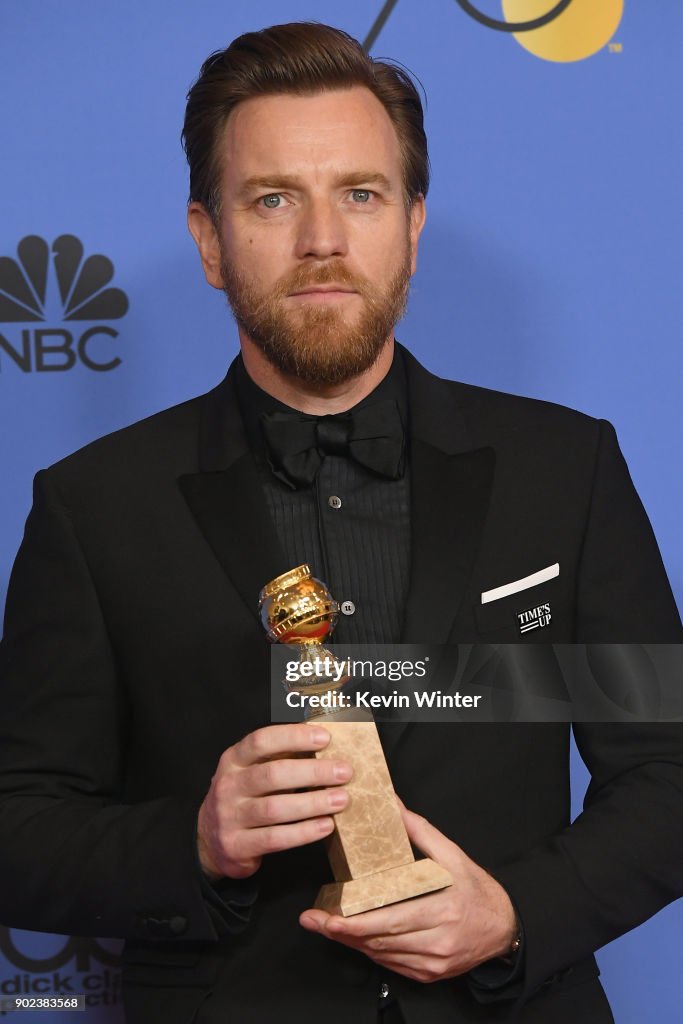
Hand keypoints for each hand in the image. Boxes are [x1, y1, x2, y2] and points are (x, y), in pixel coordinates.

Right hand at [197, 723, 351, 879]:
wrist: (210, 840)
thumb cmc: (244, 797)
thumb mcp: (251, 770)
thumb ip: (280, 756)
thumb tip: (325, 741)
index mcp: (234, 759)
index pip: (261, 740)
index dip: (293, 737)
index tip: (325, 738)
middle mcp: (228, 785)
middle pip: (272, 774)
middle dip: (313, 772)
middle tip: (344, 772)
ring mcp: (230, 816)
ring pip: (275, 808)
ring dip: (313, 803)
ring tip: (341, 799)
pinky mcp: (237, 846)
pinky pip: (275, 838)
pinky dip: (304, 832)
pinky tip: (326, 825)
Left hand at [299, 801, 516, 981]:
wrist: (505, 927)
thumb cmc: (479, 890)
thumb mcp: (454, 855)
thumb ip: (421, 831)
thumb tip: (394, 805)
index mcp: (442, 911)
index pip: (389, 921)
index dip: (354, 923)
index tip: (327, 916)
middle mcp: (436, 942)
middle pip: (379, 941)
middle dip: (341, 932)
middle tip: (313, 920)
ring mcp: (432, 963)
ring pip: (382, 955)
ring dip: (353, 942)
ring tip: (327, 925)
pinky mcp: (429, 974)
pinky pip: (392, 965)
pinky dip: (372, 951)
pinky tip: (357, 938)